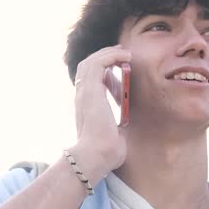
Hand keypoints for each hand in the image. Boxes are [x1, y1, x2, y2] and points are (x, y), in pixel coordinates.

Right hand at [69, 45, 130, 180]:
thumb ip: (117, 123)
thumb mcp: (114, 132)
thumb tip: (125, 122)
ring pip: (92, 60)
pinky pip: (99, 63)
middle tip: (122, 54)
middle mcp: (82, 96)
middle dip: (105, 56)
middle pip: (87, 65)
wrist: (96, 156)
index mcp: (85, 105)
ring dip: (109, 53)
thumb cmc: (106, 151)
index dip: (102, 68)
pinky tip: (126, 57)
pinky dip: (112, 56)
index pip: (88, 79)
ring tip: (125, 52)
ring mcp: (85, 92)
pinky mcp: (92, 90)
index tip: (118, 65)